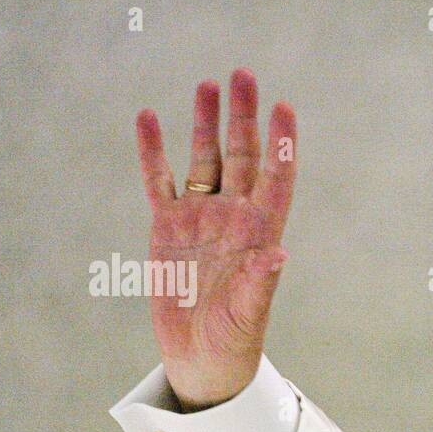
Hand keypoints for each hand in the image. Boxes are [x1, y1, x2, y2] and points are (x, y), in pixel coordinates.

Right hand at [136, 68, 296, 410]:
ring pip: (204, 159)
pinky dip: (153, 151)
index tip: (283, 109)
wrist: (201, 357)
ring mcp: (201, 218)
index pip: (277, 178)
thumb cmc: (235, 340)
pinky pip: (159, 180)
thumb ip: (261, 283)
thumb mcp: (249, 314)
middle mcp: (234, 217)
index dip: (281, 144)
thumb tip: (278, 256)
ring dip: (206, 123)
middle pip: (241, 156)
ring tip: (207, 84)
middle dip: (243, 116)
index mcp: (262, 233)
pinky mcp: (168, 226)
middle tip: (243, 74)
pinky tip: (148, 117)